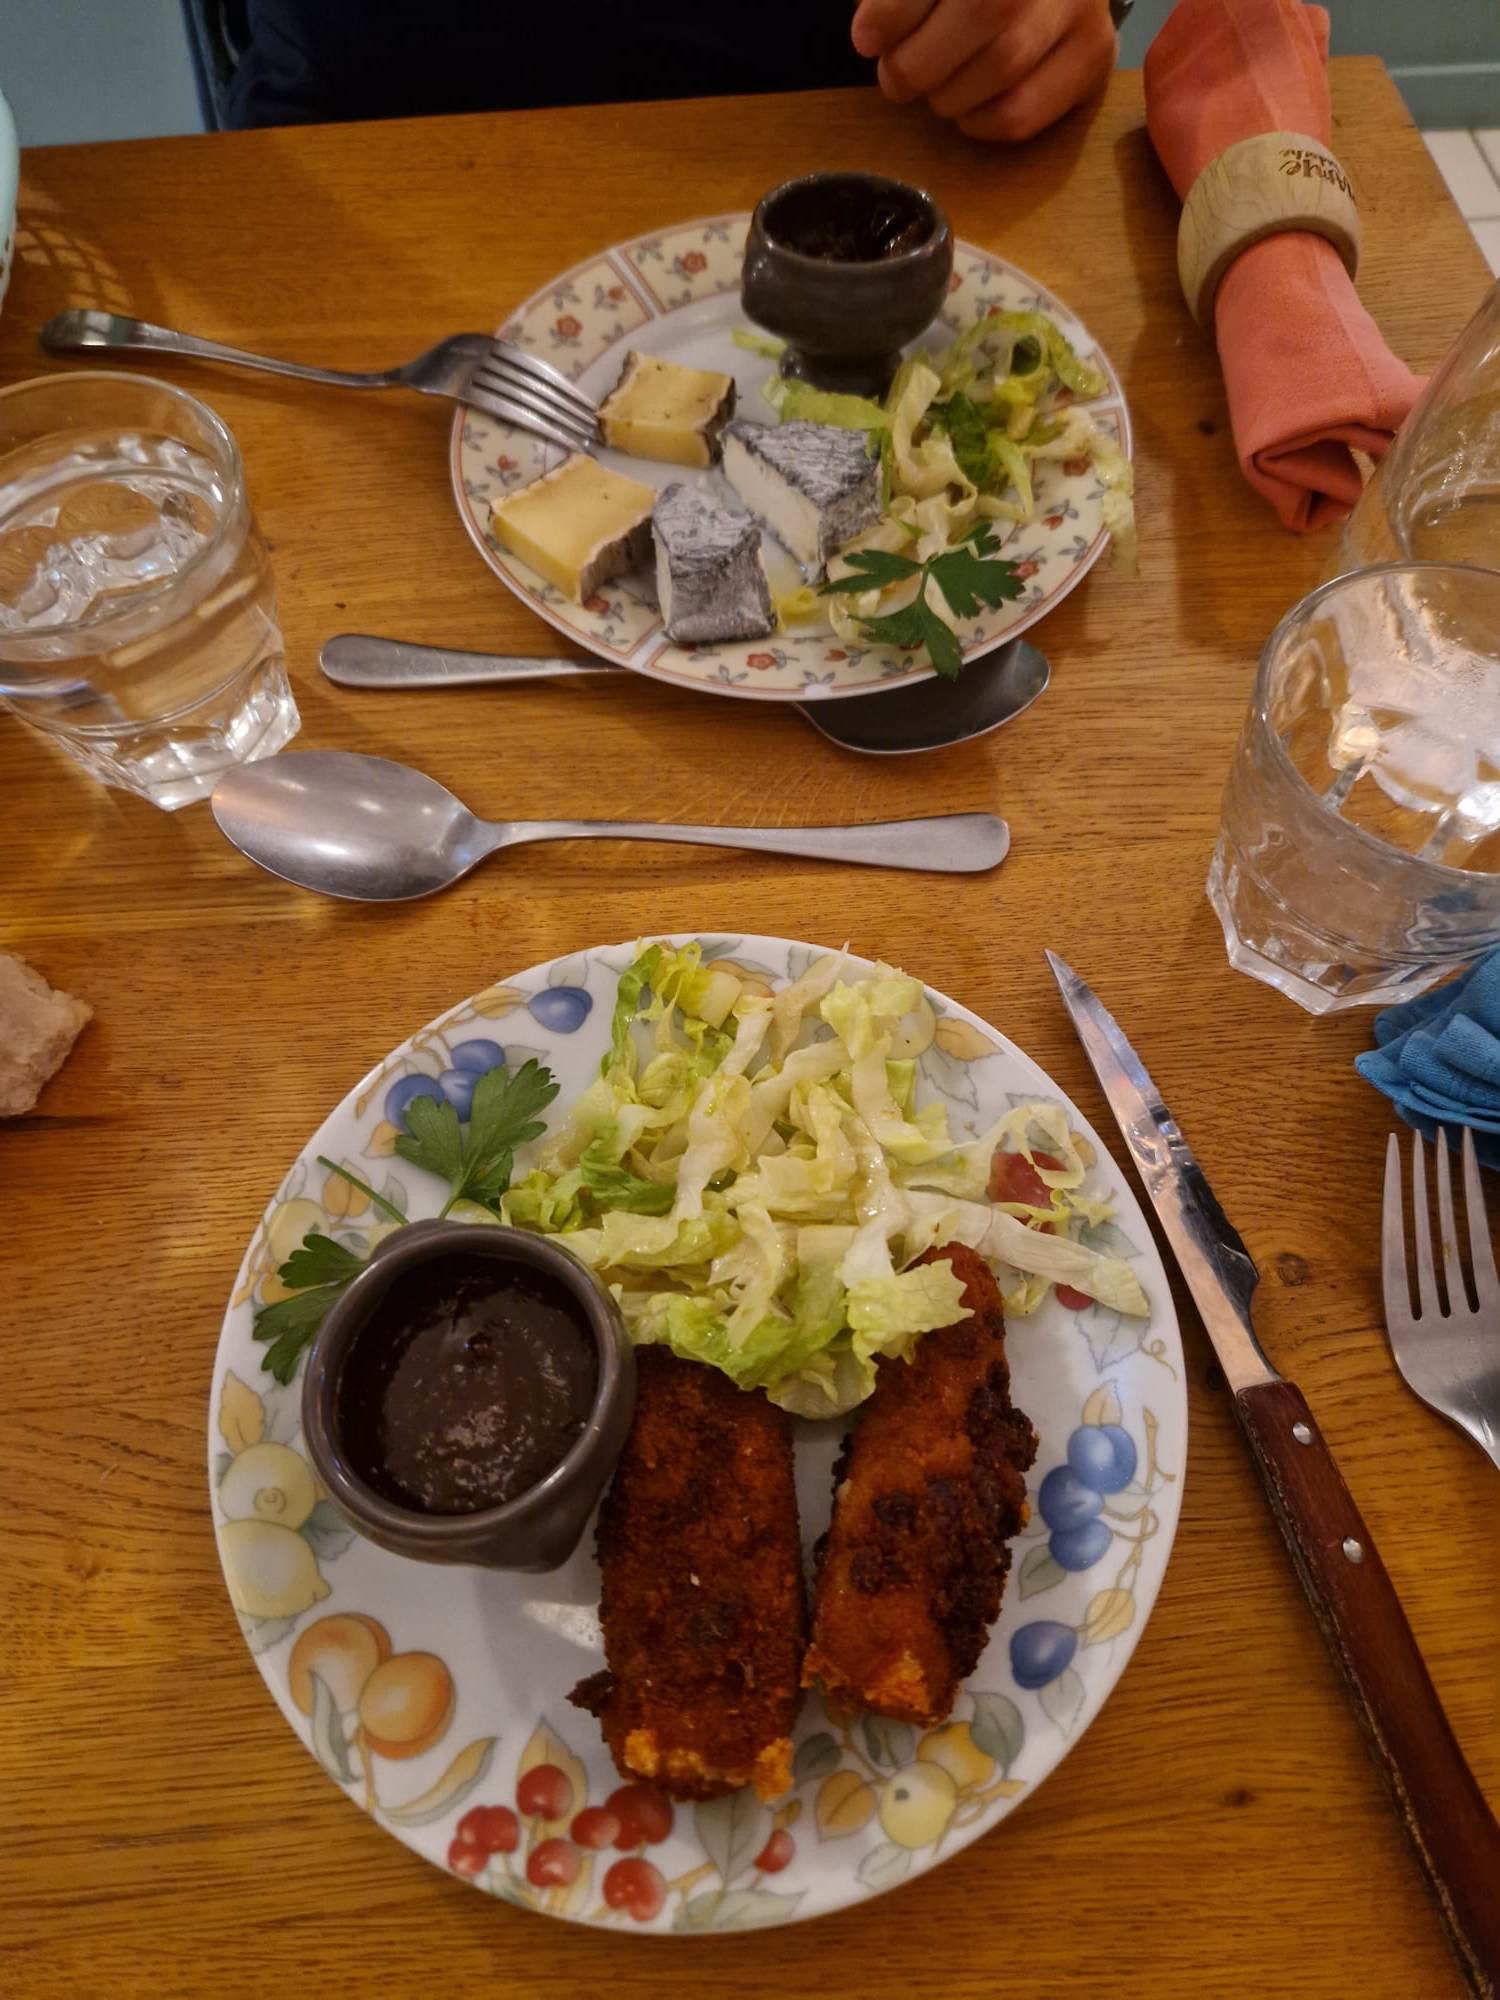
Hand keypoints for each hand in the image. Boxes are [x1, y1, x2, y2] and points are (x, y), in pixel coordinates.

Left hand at [851, 0, 1115, 142]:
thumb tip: (872, 31)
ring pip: (1004, 66)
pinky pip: (1025, 111)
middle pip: (984, 13)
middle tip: (896, 76)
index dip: (895, 11)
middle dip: (919, 61)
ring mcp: (1082, 6)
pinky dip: (980, 123)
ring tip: (934, 89)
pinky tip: (968, 110)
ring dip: (948, 95)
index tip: (867, 37)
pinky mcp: (1095, 55)